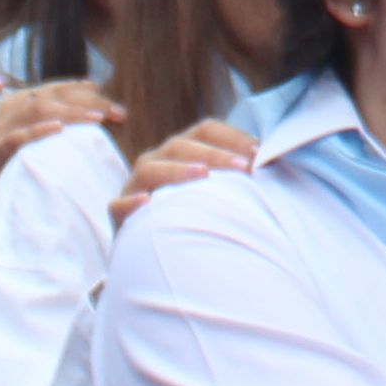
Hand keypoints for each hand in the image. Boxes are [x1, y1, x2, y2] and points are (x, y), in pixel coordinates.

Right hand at [0, 77, 122, 224]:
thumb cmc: (29, 168)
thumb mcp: (48, 138)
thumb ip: (67, 117)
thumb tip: (100, 98)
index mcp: (24, 100)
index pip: (61, 89)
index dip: (92, 95)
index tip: (118, 110)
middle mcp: (11, 108)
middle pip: (53, 95)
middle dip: (88, 101)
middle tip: (116, 115)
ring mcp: (1, 129)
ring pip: (37, 109)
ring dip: (70, 112)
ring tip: (97, 119)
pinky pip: (16, 137)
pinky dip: (38, 131)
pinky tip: (59, 130)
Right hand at [112, 118, 258, 218]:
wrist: (152, 254)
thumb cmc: (190, 215)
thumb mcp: (212, 190)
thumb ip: (234, 174)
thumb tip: (267, 162)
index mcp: (180, 152)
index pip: (204, 131)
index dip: (231, 136)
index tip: (258, 151)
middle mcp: (156, 162)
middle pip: (180, 146)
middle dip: (214, 154)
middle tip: (243, 167)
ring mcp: (134, 187)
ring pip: (149, 169)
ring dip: (177, 170)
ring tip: (202, 175)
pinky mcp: (118, 215)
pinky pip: (118, 206)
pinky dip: (132, 203)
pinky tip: (148, 203)